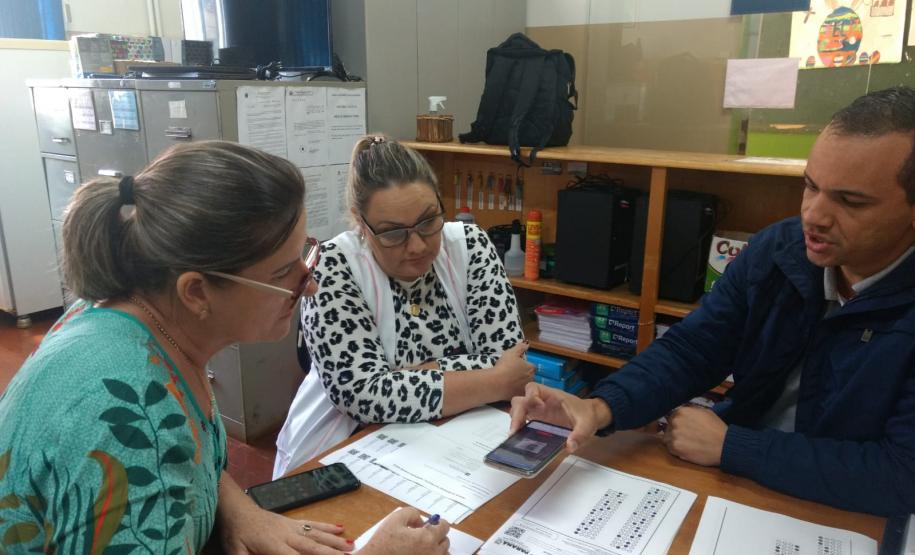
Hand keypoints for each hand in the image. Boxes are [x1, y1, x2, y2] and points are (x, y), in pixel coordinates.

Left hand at [220, 508, 350, 553]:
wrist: (236, 510)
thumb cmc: (236, 535)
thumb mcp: (236, 552)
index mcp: (274, 546)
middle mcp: (287, 535)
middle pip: (313, 546)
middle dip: (331, 553)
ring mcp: (292, 527)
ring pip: (317, 534)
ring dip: (335, 541)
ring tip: (352, 546)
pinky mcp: (292, 522)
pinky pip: (313, 524)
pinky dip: (327, 527)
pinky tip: (340, 527)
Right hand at [359, 508, 449, 554]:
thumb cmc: (383, 544)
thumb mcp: (395, 519)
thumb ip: (412, 513)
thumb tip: (421, 520)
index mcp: (427, 538)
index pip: (445, 527)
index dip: (438, 522)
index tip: (431, 524)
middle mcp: (432, 553)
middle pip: (445, 541)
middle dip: (436, 535)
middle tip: (422, 535)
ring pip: (443, 554)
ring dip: (436, 548)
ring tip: (422, 546)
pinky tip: (421, 553)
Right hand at [493, 342, 534, 398]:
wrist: (496, 383)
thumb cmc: (504, 367)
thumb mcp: (511, 352)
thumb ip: (520, 347)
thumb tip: (527, 344)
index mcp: (531, 368)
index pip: (532, 366)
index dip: (524, 366)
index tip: (517, 366)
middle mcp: (532, 379)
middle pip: (530, 376)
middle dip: (524, 376)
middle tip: (513, 374)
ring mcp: (526, 389)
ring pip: (526, 385)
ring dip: (521, 384)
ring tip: (510, 382)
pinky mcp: (520, 397)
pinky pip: (521, 394)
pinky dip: (516, 391)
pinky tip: (509, 389)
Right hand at [509, 382, 612, 452]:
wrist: (589, 417)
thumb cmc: (586, 415)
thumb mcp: (587, 424)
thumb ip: (580, 434)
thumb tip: (570, 446)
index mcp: (552, 395)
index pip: (534, 388)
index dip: (530, 395)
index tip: (536, 406)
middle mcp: (540, 401)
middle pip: (520, 401)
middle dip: (516, 414)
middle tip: (515, 431)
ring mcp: (537, 411)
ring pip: (517, 410)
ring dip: (514, 422)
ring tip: (515, 437)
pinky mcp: (536, 421)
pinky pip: (521, 422)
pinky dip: (518, 429)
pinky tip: (518, 439)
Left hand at [661, 405, 726, 466]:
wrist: (724, 445)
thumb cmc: (717, 429)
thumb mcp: (705, 412)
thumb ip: (690, 411)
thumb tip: (683, 413)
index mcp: (682, 411)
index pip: (673, 417)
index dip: (678, 424)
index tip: (684, 428)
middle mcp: (675, 421)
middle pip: (669, 427)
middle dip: (676, 432)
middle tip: (687, 437)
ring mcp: (674, 434)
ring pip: (667, 438)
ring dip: (675, 441)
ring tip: (688, 444)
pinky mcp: (675, 447)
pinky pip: (670, 448)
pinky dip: (676, 450)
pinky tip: (687, 449)